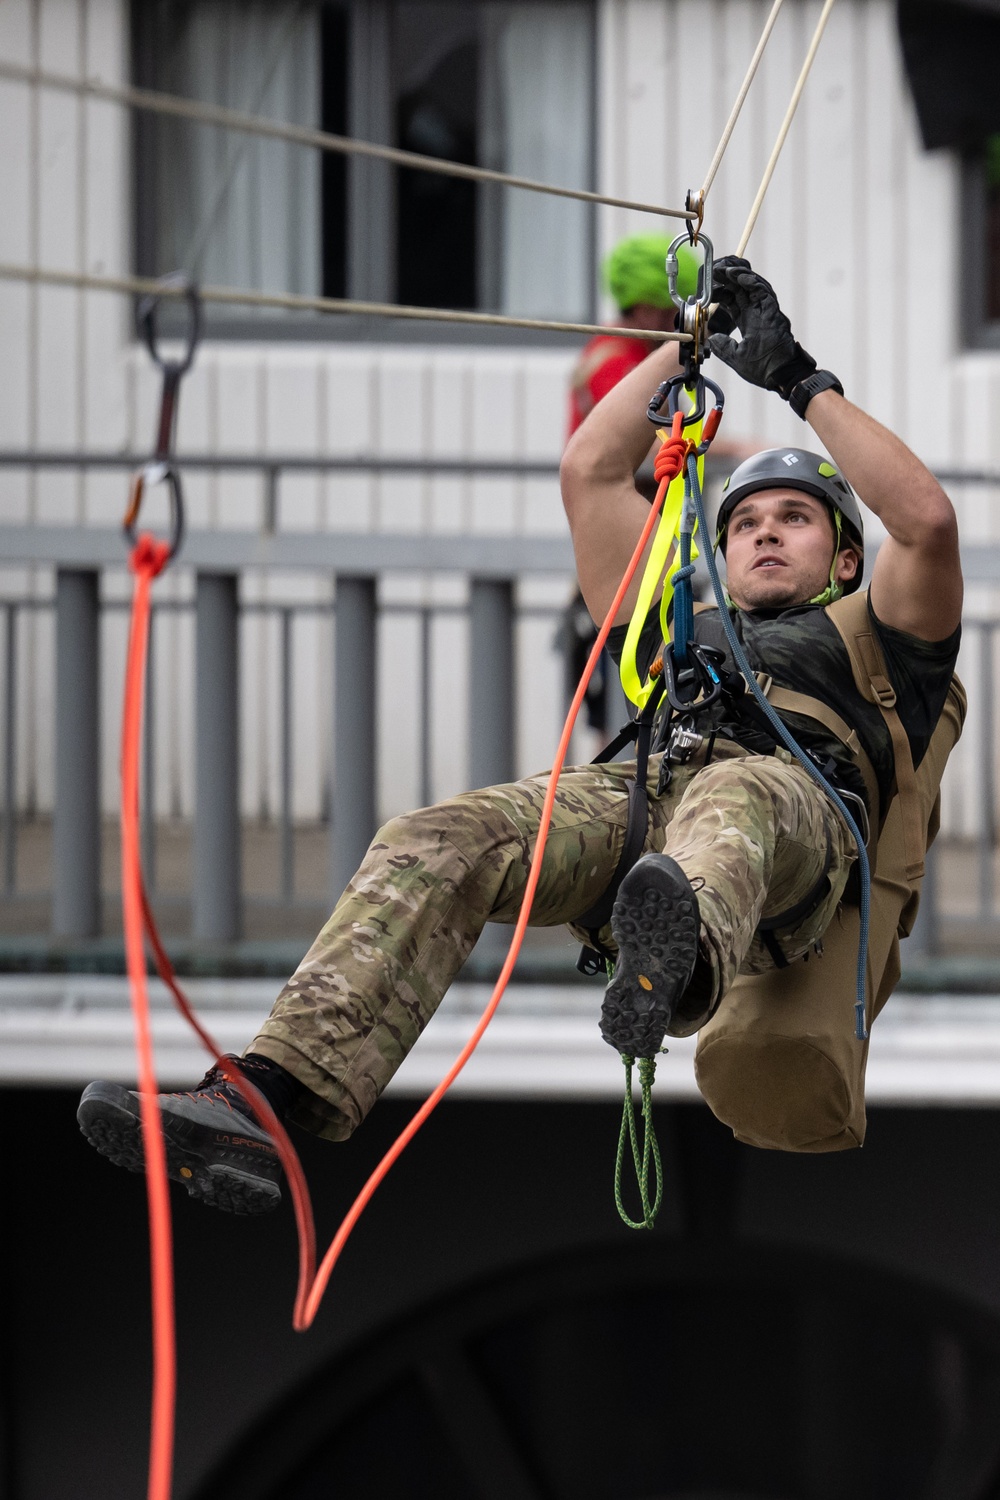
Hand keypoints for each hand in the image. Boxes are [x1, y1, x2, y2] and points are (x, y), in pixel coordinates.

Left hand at [707, 256, 816, 396]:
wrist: (780, 374)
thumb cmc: (763, 368)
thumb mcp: (735, 357)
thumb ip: (723, 346)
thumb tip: (711, 338)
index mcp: (748, 321)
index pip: (732, 301)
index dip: (720, 293)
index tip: (708, 290)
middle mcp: (756, 313)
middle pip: (740, 289)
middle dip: (727, 278)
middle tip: (713, 271)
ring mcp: (765, 310)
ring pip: (751, 285)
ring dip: (737, 275)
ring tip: (723, 269)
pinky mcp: (773, 310)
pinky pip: (762, 290)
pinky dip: (750, 281)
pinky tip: (738, 275)